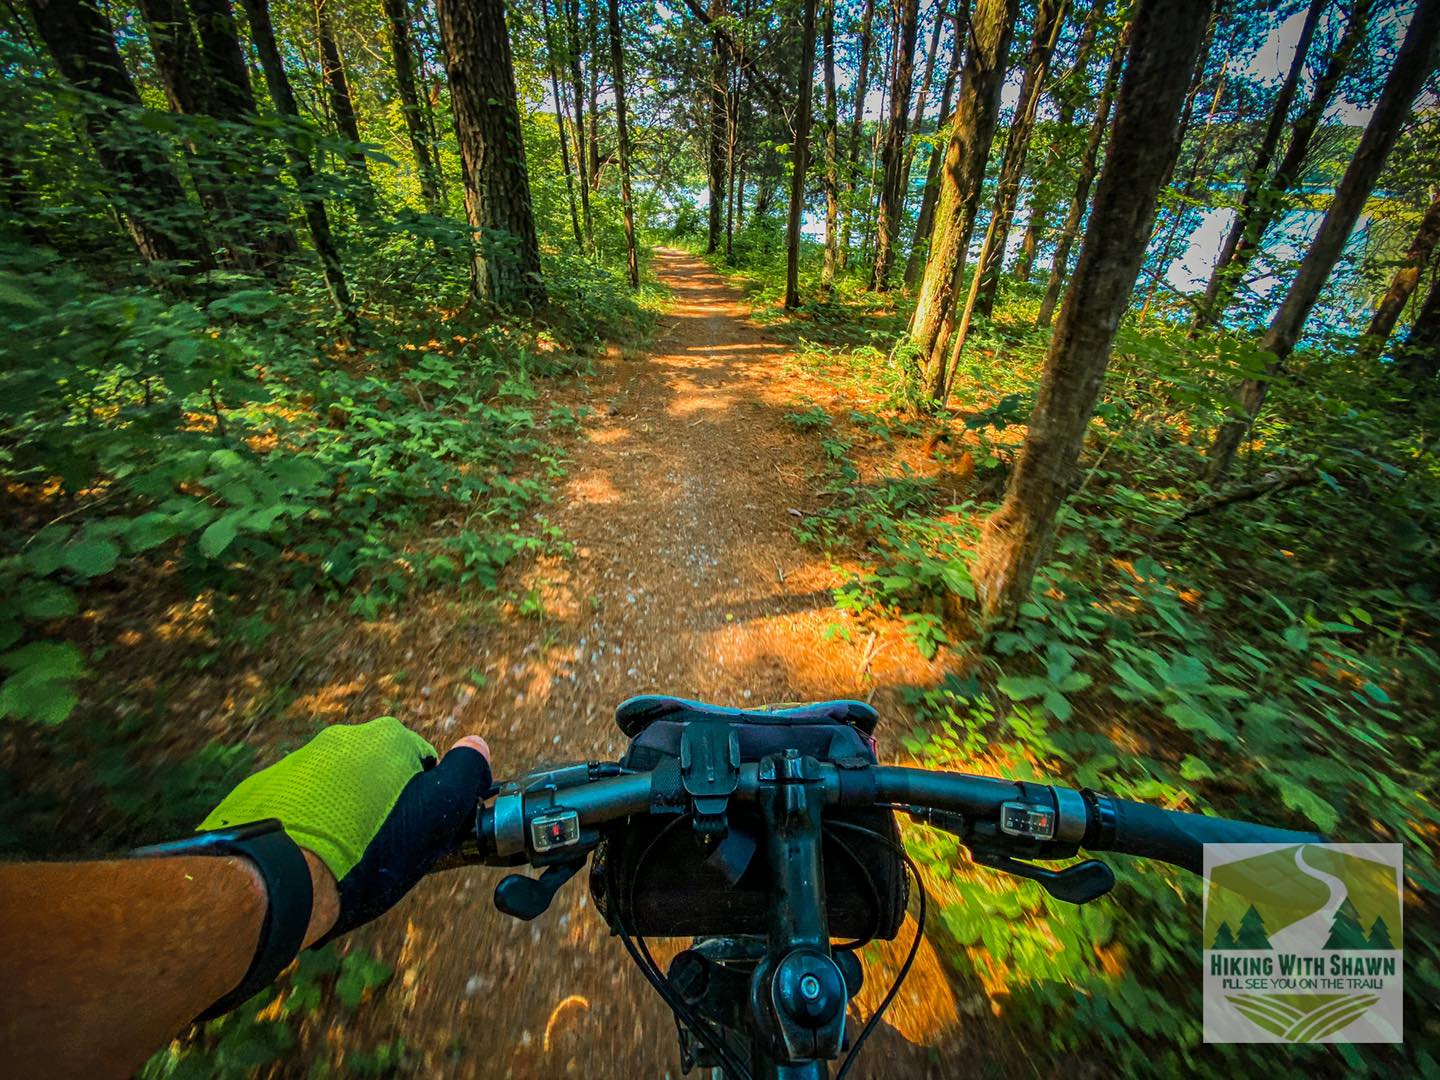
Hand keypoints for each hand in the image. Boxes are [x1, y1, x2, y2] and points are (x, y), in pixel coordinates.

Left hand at [201, 717, 491, 939]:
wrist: (277, 882)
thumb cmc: (365, 853)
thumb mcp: (434, 817)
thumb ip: (464, 774)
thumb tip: (478, 744)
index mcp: (386, 738)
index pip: (423, 766)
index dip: (427, 805)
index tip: (417, 836)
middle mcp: (340, 739)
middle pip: (378, 775)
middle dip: (382, 807)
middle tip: (382, 852)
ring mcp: (296, 763)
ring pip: (336, 791)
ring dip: (343, 818)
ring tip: (341, 861)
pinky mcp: (261, 790)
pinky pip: (297, 806)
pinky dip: (306, 827)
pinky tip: (308, 860)